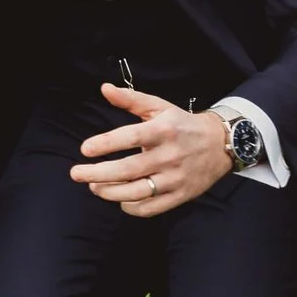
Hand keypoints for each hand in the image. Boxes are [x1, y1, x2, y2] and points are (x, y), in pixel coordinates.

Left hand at [73, 84, 234, 215]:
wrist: (221, 144)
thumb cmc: (182, 124)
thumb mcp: (159, 106)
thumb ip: (131, 99)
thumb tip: (104, 88)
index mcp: (162, 131)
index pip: (130, 138)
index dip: (105, 144)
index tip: (85, 149)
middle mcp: (169, 156)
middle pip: (128, 169)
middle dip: (97, 174)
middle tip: (76, 173)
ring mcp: (175, 178)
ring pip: (136, 192)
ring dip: (109, 192)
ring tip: (94, 186)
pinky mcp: (180, 196)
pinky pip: (150, 208)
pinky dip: (131, 207)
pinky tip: (119, 198)